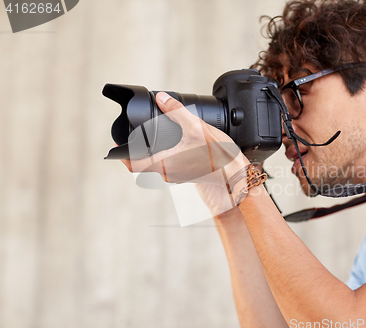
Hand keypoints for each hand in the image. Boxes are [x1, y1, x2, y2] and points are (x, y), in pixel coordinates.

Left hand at [121, 92, 249, 214]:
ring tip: (149, 140)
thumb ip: (176, 111)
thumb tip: (162, 99)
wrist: (235, 174)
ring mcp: (177, 176)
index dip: (121, 156)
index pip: (133, 165)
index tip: (115, 146)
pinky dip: (163, 157)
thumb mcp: (196, 127)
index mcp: (164, 163)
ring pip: (155, 167)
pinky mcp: (186, 176)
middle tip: (131, 139)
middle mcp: (167, 173)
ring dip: (149, 155)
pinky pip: (167, 167)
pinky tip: (173, 145)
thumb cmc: (217, 155)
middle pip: (142, 166)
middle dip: (134, 153)